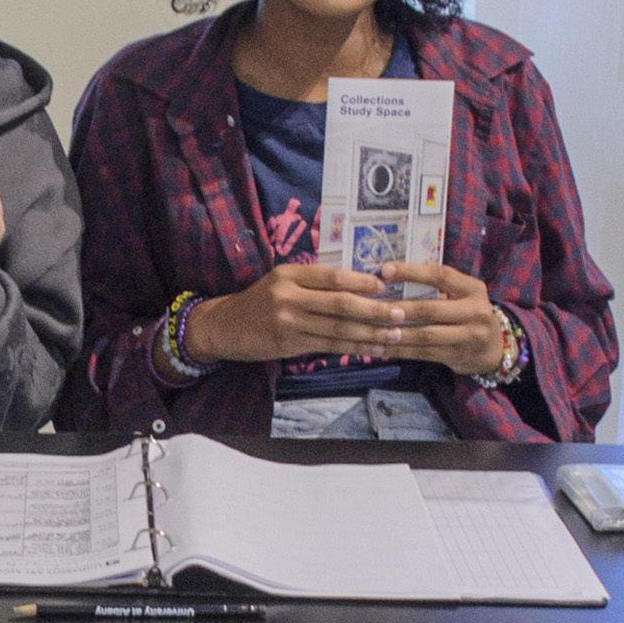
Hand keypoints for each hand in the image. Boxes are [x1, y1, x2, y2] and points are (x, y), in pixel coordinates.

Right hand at [182, 264, 407, 364]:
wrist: (224, 326)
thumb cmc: (260, 302)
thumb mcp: (281, 282)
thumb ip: (313, 283)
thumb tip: (358, 287)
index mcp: (289, 273)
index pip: (332, 276)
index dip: (361, 282)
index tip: (386, 286)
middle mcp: (287, 295)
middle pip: (339, 303)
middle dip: (373, 309)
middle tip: (399, 313)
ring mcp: (286, 321)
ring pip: (336, 328)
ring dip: (369, 333)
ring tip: (394, 335)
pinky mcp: (287, 343)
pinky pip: (327, 346)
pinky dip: (352, 347)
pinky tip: (372, 349)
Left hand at [373, 263, 507, 375]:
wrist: (494, 347)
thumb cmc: (467, 312)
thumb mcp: (462, 294)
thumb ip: (437, 287)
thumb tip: (393, 277)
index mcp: (472, 288)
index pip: (440, 275)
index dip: (412, 272)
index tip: (385, 270)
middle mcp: (474, 311)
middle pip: (430, 309)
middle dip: (398, 309)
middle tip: (373, 307)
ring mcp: (468, 336)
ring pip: (425, 335)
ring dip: (396, 334)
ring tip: (373, 330)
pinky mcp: (457, 356)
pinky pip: (424, 353)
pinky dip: (401, 351)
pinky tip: (382, 348)